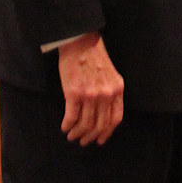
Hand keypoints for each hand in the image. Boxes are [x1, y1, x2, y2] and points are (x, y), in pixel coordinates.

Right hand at [58, 32, 124, 146]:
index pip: (115, 119)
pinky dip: (67, 126)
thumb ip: (110, 92)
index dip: (107, 133)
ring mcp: (90, 94)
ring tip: (71, 135)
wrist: (81, 42)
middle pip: (100, 125)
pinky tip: (64, 126)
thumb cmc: (94, 57)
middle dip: (91, 137)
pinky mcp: (74, 93)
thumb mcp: (110, 75)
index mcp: (117, 89)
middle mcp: (106, 94)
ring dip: (77, 133)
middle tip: (83, 140)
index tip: (100, 139)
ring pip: (85, 125)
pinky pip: (71, 118)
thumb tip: (103, 114)